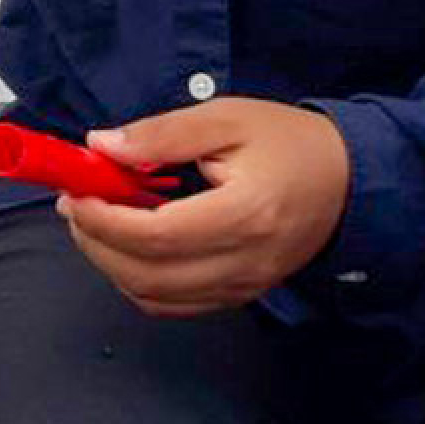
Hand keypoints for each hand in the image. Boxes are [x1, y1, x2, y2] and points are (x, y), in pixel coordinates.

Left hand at [56, 98, 350, 317]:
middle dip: (96, 242)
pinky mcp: (241, 294)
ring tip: (97, 221)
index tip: (76, 193)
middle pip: (148, 275)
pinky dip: (139, 282)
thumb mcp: (226, 118)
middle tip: (77, 205)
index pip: (156, 234)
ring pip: (155, 297)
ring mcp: (244, 286)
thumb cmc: (289, 142)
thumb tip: (101, 145)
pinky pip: (176, 305)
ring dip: (112, 264)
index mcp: (245, 214)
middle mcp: (245, 262)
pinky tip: (129, 246)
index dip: (104, 219)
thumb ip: (162, 133)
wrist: (348, 180)